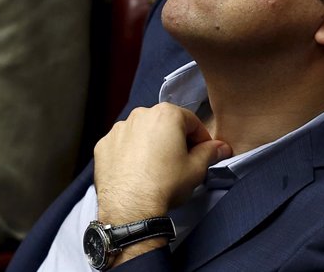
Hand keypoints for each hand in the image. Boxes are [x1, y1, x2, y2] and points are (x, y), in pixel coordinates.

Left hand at [93, 102, 231, 224]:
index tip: (203, 152)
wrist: (131, 209)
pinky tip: (137, 171)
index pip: (192, 122)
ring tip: (156, 168)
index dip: (201, 139)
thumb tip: (221, 147)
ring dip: (150, 144)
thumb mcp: (197, 169)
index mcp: (167, 114)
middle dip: (174, 139)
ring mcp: (119, 129)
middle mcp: (140, 115)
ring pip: (142, 132)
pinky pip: (122, 145)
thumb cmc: (165, 184)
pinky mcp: (103, 145)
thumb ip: (210, 152)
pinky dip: (130, 153)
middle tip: (180, 162)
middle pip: (165, 124)